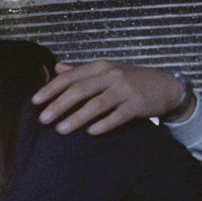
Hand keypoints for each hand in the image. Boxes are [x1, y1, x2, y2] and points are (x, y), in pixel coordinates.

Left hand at [31, 61, 195, 134]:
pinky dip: (104, 124)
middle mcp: (111, 75)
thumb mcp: (107, 71)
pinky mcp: (138, 105)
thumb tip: (57, 68)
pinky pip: (118, 116)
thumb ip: (82, 71)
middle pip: (80, 90)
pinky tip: (91, 133)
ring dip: (77, 117)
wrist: (166, 86)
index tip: (35, 101)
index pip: (71, 77)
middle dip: (59, 105)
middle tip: (43, 120)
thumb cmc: (131, 80)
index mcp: (100, 67)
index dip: (51, 88)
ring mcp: (126, 90)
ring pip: (97, 104)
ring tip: (61, 130)